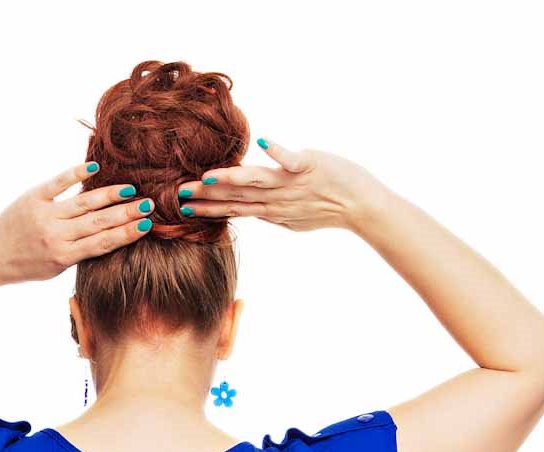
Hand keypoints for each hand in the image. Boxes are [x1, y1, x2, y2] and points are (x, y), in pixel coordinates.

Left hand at [0, 161, 153, 286]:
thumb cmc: (27, 265)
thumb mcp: (56, 268)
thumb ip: (79, 252)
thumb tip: (108, 234)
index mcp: (64, 257)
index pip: (102, 243)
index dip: (127, 233)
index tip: (147, 225)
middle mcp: (56, 236)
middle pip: (98, 222)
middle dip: (126, 213)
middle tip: (149, 204)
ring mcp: (45, 215)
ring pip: (84, 203)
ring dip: (109, 195)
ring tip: (131, 189)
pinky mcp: (33, 197)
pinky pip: (58, 183)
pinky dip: (75, 174)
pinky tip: (94, 168)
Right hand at [176, 141, 386, 233]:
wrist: (361, 207)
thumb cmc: (329, 209)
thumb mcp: (295, 219)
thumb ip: (272, 212)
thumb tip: (253, 211)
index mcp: (272, 210)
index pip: (234, 209)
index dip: (208, 208)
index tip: (184, 208)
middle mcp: (277, 199)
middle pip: (237, 196)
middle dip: (207, 195)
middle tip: (181, 193)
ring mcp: (292, 183)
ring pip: (255, 181)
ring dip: (231, 178)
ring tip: (208, 176)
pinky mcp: (309, 167)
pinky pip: (290, 158)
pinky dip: (277, 151)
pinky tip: (261, 141)